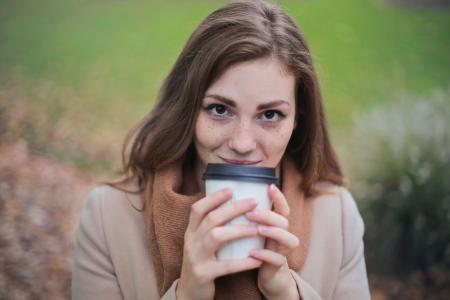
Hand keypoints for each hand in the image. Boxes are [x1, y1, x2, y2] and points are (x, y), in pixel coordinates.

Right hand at [176, 187, 262, 299]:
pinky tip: (257, 259)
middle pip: (211, 219)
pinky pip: (225, 266)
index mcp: (190, 232)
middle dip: (233, 208)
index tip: (231, 189)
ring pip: (216, 237)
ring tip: (257, 228)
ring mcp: (195, 258)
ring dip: (239, 230)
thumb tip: (230, 206)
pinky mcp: (203, 274)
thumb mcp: (199, 243)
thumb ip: (209, 228)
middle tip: (253, 202)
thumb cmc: (201, 263)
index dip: (213, 197)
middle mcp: (190, 242)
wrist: (189, 293)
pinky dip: (243, 262)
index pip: (197, 209)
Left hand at [246, 184, 299, 299]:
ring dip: (273, 232)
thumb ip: (246, 215)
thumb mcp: (252, 229)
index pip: (282, 207)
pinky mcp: (278, 266)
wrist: (264, 274)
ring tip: (258, 230)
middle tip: (250, 213)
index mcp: (276, 224)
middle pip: (284, 221)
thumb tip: (227, 194)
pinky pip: (277, 260)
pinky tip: (252, 252)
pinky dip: (266, 255)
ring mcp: (282, 250)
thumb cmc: (255, 246)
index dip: (279, 197)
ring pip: (288, 239)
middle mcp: (283, 235)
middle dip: (268, 215)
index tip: (270, 186)